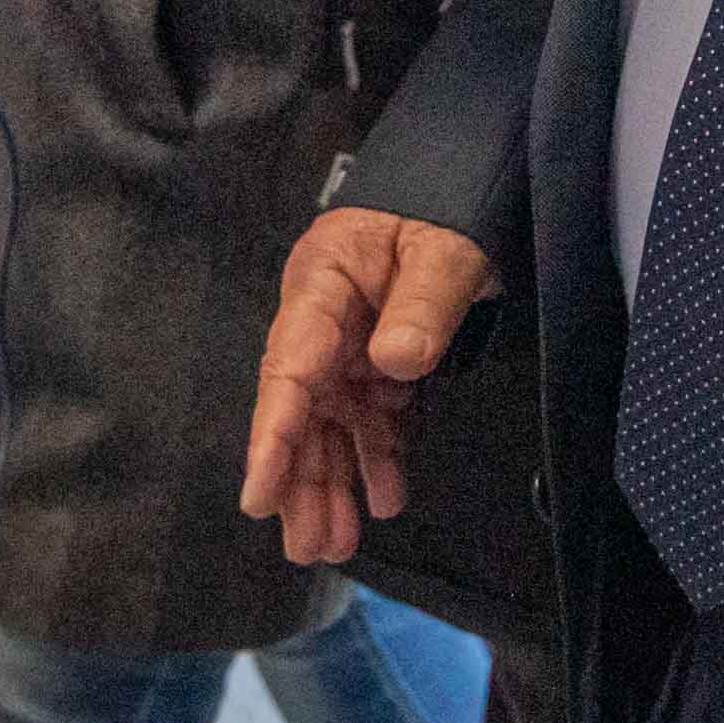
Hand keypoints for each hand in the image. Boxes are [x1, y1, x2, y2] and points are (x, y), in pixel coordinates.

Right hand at [245, 208, 491, 566]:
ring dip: (333, 485)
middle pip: (303, 413)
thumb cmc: (443, 199)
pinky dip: (378, 459)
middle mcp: (325, 323)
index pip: (289, 374)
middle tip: (308, 548)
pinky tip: (386, 500)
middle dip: (301, 483)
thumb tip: (393, 363)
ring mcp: (352, 344)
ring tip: (336, 545)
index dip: (274, 441)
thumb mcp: (443, 246)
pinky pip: (373, 418)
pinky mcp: (382, 358)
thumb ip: (421, 303)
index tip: (260, 496)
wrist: (463, 174)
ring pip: (333, 426)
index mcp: (322, 287)